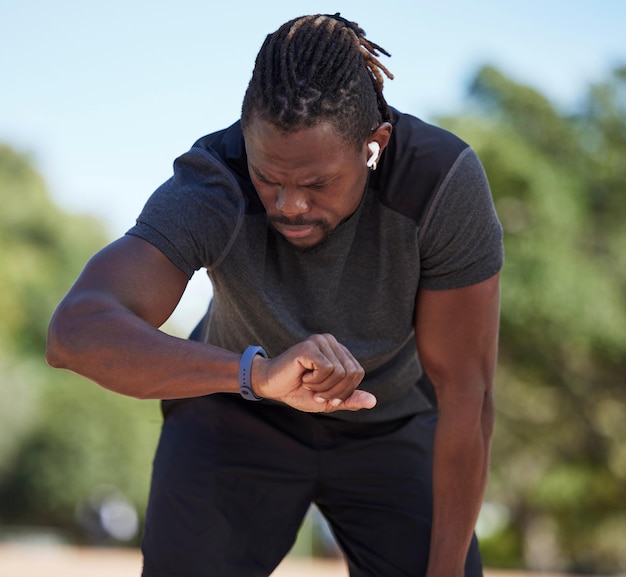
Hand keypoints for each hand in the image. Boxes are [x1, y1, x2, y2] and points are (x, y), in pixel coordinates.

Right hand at [251, 334, 375, 412]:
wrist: (271, 386)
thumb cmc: (298, 391)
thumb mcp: (328, 400)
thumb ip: (349, 399)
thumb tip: (373, 401)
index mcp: (338, 352)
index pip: (357, 373)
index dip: (345, 391)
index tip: (326, 397)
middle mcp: (331, 342)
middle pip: (351, 373)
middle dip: (335, 391)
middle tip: (316, 392)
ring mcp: (320, 341)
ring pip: (340, 372)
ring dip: (323, 387)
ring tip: (308, 384)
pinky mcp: (310, 346)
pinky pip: (327, 368)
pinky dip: (315, 381)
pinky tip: (303, 377)